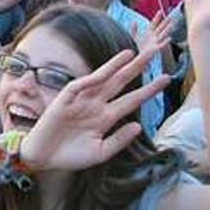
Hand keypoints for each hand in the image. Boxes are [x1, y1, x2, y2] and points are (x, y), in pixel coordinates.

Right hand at [20, 48, 170, 171]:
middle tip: (157, 50)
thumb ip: (119, 140)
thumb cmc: (69, 156)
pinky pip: (81, 85)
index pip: (131, 99)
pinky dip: (94, 77)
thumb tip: (138, 126)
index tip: (167, 78)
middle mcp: (96, 105)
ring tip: (135, 53)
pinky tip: (108, 69)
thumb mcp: (100, 152)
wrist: (42, 158)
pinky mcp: (65, 100)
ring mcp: (81, 101)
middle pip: (121, 82)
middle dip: (138, 67)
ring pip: (103, 79)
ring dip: (118, 66)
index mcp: (105, 117)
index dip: (148, 89)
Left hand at [131, 10, 174, 54]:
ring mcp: (156, 42)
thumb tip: (133, 22)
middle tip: (171, 15)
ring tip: (172, 24)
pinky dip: (165, 41)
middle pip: (161, 27)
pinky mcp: (156, 48)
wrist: (142, 56)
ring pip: (163, 34)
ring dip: (167, 29)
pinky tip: (169, 38)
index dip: (157, 17)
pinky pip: (162, 44)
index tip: (160, 11)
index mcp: (150, 33)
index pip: (154, 23)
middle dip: (165, 22)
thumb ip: (134, 30)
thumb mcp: (135, 37)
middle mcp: (155, 36)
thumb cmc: (141, 47)